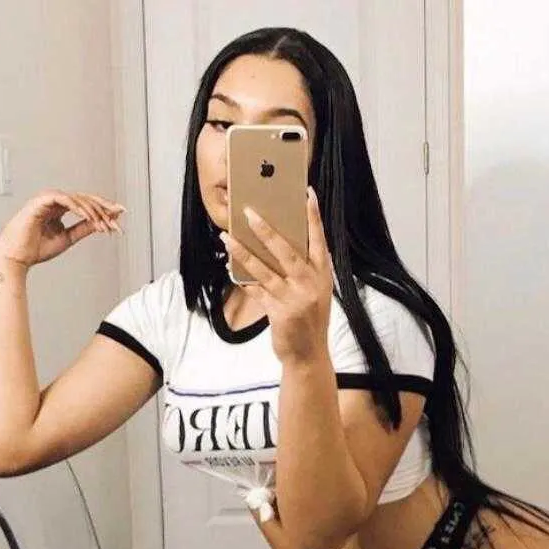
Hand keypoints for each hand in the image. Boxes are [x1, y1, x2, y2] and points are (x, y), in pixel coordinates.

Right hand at [0, 189, 124, 268]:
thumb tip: (105, 222)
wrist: (17, 256)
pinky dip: (77, 206)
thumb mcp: (69, 238)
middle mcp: (54, 200)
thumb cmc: (38, 248)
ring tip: (104, 223)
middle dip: (103, 208)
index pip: (86, 204)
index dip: (104, 209)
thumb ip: (85, 228)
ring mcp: (46, 199)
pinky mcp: (40, 201)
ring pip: (76, 198)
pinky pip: (62, 199)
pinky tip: (88, 216)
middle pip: (85, 199)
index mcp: (60, 207)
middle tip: (118, 217)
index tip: (120, 216)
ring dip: (93, 210)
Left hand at [219, 186, 334, 362]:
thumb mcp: (315, 292)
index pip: (318, 239)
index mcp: (323, 274)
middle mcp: (310, 284)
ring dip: (242, 252)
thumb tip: (278, 244)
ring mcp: (294, 298)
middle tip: (249, 212)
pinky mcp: (278, 312)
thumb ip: (304, 270)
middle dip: (266, 230)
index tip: (306, 193)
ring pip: (263, 269)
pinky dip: (241, 277)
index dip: (314, 216)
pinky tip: (229, 266)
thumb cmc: (310, 320)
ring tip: (226, 237)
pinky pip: (255, 289)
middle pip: (286, 250)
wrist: (309, 355)